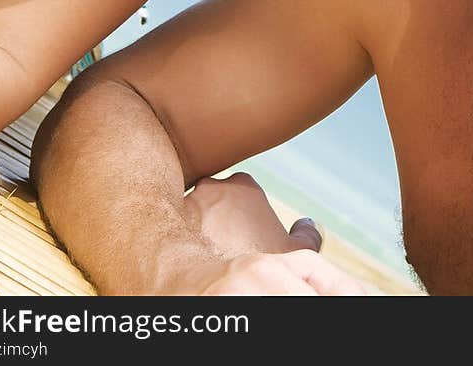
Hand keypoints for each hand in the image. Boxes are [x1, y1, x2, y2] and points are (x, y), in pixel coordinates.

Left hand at [177, 173, 367, 295]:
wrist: (218, 286)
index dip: (248, 216)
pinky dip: (179, 240)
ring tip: (205, 254)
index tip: (248, 235)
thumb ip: (305, 234)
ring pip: (193, 213)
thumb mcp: (294, 252)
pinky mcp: (164, 221)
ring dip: (199, 228)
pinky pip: (173, 228)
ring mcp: (185, 201)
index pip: (245, 194)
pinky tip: (188, 259)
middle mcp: (212, 186)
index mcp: (244, 185)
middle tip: (226, 246)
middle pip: (217, 200)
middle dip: (221, 218)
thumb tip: (308, 225)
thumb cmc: (259, 264)